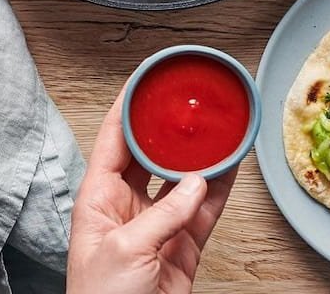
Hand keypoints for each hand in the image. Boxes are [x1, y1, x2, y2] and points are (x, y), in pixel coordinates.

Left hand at [67, 92, 236, 293]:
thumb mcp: (126, 251)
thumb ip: (164, 213)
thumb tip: (195, 183)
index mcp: (97, 200)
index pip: (112, 138)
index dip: (128, 106)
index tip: (146, 79)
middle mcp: (126, 207)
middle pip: (151, 154)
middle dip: (170, 128)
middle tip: (190, 101)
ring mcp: (156, 226)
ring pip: (183, 179)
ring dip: (202, 156)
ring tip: (219, 127)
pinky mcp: (181, 247)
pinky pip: (204, 208)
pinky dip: (221, 188)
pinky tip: (232, 165)